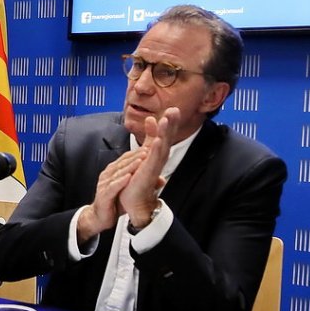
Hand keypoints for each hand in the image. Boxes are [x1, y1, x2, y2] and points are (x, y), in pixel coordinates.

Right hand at [76, 148, 145, 243]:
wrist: (100, 216)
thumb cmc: (114, 202)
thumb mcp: (130, 190)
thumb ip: (145, 183)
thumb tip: (161, 180)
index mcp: (113, 172)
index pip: (125, 159)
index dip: (137, 153)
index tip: (149, 148)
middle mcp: (108, 175)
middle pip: (122, 163)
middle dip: (135, 156)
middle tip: (147, 151)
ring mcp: (105, 185)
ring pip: (118, 173)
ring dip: (130, 166)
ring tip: (141, 161)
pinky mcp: (104, 195)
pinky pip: (113, 187)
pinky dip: (121, 182)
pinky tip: (128, 178)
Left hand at [120, 107, 178, 225]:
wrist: (135, 201)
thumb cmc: (139, 177)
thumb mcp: (144, 152)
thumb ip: (149, 136)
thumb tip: (151, 118)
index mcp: (157, 154)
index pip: (165, 135)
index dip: (170, 123)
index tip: (172, 109)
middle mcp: (158, 159)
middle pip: (167, 139)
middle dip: (171, 125)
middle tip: (174, 110)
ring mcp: (154, 167)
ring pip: (162, 147)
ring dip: (165, 134)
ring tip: (166, 120)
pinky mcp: (148, 174)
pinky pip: (154, 161)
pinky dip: (156, 150)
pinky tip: (159, 141)